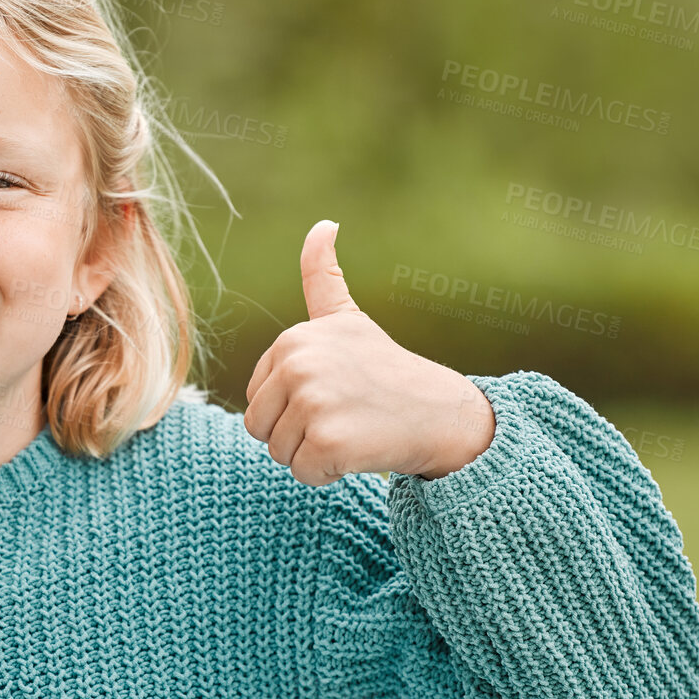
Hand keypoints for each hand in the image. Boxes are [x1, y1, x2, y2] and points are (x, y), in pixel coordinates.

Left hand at [243, 219, 496, 486]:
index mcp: (291, 339)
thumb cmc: (386, 371)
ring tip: (352, 430)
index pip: (257, 398)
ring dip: (313, 455)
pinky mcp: (327, 440)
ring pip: (279, 453)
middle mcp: (297, 365)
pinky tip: (359, 450)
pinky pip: (303, 473)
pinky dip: (328, 474)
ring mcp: (312, 402)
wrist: (441, 413)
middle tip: (342, 417)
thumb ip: (322, 277)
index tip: (333, 393)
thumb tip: (323, 224)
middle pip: (260, 428)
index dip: (291, 408)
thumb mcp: (347, 319)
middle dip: (296, 434)